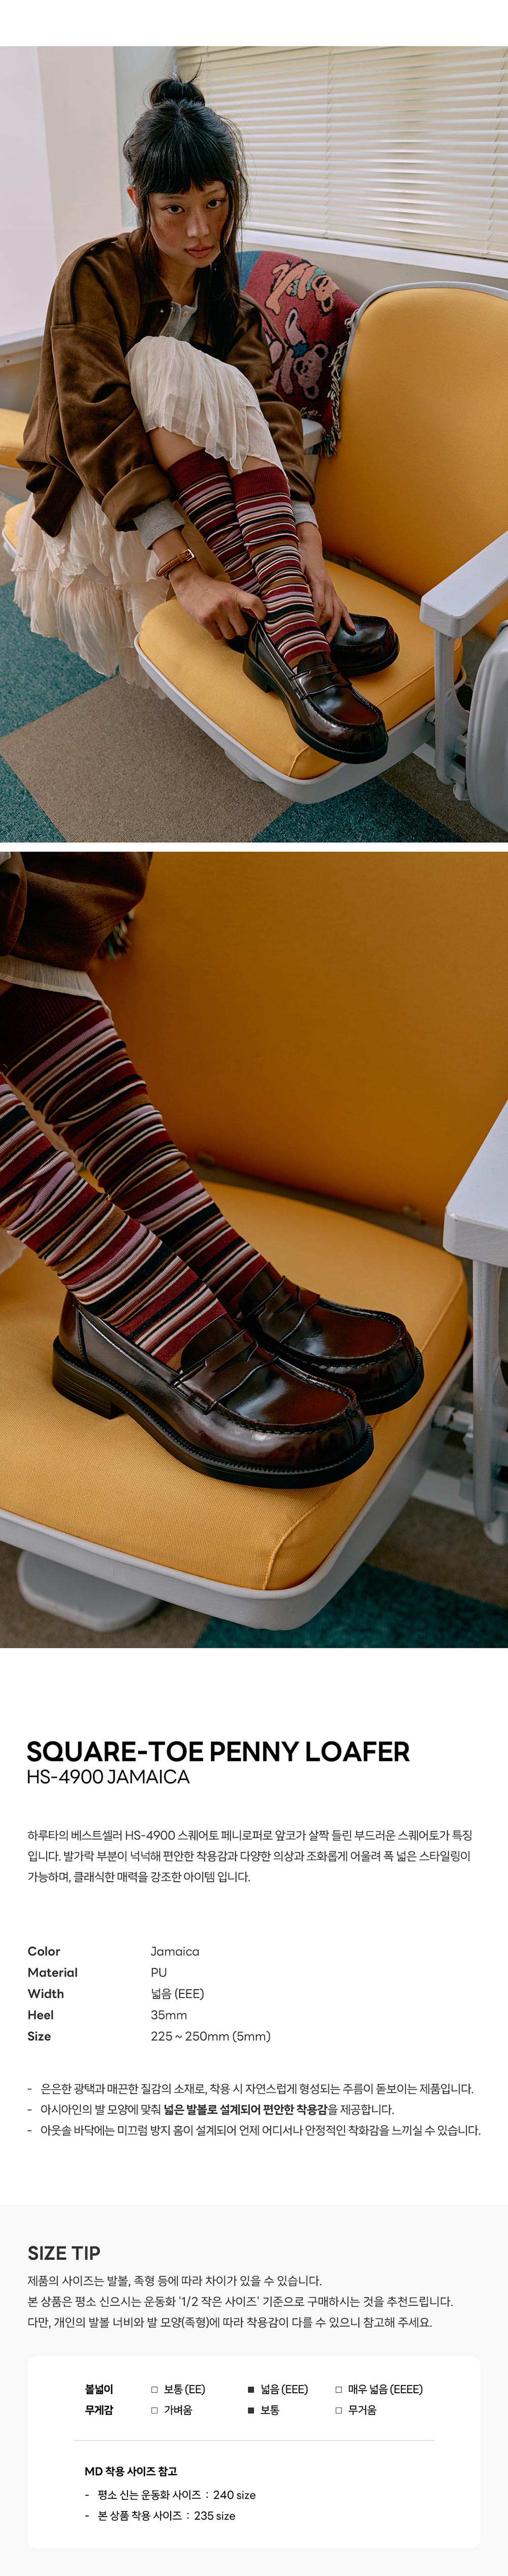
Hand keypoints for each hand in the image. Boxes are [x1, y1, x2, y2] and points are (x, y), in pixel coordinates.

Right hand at [169, 561, 264, 642]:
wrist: (189, 583)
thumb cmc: (213, 589)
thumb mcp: (230, 590)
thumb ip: (244, 602)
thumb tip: (260, 615)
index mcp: (235, 594)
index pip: (255, 604)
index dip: (262, 614)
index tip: (260, 618)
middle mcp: (227, 603)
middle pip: (243, 629)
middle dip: (238, 629)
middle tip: (232, 622)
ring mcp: (215, 612)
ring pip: (230, 635)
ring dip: (226, 632)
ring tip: (220, 622)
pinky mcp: (204, 620)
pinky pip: (217, 637)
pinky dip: (216, 633)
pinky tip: (212, 624)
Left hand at [297, 524, 354, 641]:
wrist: (311, 546)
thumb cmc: (300, 555)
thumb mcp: (293, 566)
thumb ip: (290, 582)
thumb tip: (282, 599)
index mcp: (319, 581)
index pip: (318, 604)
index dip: (313, 617)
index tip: (306, 628)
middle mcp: (328, 587)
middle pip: (328, 611)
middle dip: (320, 625)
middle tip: (311, 638)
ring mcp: (332, 589)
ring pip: (337, 612)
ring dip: (333, 627)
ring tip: (327, 641)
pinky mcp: (333, 591)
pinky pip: (342, 606)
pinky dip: (346, 618)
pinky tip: (350, 629)